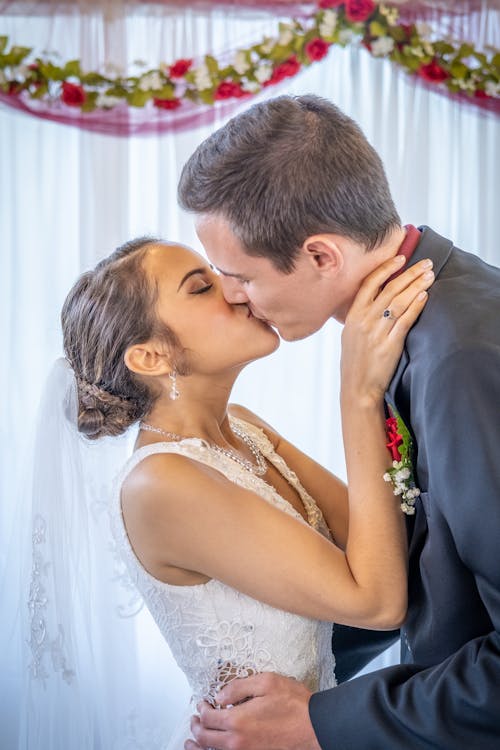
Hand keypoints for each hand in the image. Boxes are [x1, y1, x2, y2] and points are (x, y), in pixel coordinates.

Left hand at [185, 673, 320, 749]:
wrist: (315, 728)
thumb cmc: (293, 704)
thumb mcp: (266, 682)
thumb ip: (238, 687)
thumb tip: (220, 695)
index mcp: (238, 721)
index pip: (208, 717)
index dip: (201, 708)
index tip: (202, 702)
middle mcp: (237, 742)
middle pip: (205, 739)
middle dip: (196, 727)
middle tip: (194, 719)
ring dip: (199, 746)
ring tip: (192, 741)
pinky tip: (215, 749)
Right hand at [341, 256, 433, 405]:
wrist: (357, 388)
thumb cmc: (354, 363)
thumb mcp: (350, 335)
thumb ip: (362, 316)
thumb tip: (377, 298)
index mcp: (352, 316)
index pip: (369, 284)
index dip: (386, 268)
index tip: (401, 258)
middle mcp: (364, 321)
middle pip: (389, 289)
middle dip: (409, 273)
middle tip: (426, 263)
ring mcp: (377, 332)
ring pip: (399, 302)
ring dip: (416, 286)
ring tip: (430, 275)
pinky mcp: (389, 345)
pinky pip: (405, 321)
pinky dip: (415, 306)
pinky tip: (424, 296)